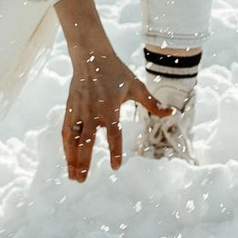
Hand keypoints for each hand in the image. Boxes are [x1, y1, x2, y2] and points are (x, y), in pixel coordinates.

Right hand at [53, 0, 169, 181]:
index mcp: (110, 108)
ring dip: (72, 159)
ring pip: (73, 140)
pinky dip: (66, 146)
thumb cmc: (116, 72)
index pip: (113, 134)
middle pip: (86, 143)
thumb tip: (170, 113)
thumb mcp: (136, 86)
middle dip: (84, 163)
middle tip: (83, 181)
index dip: (114, 151)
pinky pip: (66, 132)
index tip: (115, 167)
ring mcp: (78, 111)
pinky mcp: (69, 109)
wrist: (91, 56)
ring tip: (73, 176)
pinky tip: (67, 158)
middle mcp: (92, 112)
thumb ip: (152, 103)